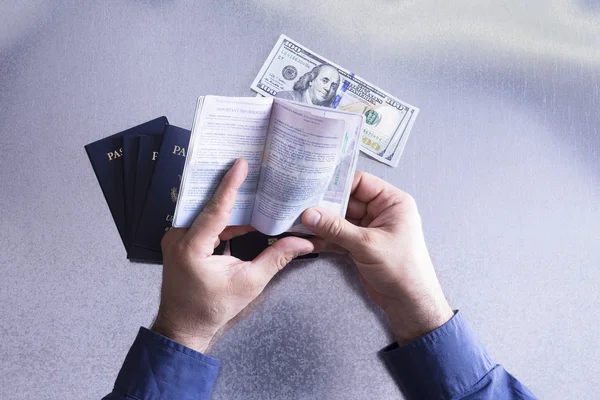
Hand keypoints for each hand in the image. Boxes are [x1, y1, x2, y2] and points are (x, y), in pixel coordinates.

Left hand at [153, 159, 313, 351]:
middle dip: (232, 188)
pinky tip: (244, 211)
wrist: (185, 325)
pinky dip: (224, 218)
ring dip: (230, 203)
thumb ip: (275, 258)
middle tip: (251, 167)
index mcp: (191, 246)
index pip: (216, 209)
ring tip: (252, 186)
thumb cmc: (212, 308)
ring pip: (207, 213)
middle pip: (210, 205)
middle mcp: (178, 237)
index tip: (241, 164)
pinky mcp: (181, 241)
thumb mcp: (248, 283)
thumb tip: (302, 242)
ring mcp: (177, 238)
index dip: (230, 185)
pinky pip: (204, 222)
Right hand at [302, 171, 452, 344]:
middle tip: (301, 207)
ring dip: (322, 224)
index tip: (314, 188)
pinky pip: (339, 236)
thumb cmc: (401, 269)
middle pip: (347, 201)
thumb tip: (309, 213)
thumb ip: (336, 228)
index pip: (360, 182)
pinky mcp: (360, 245)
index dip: (338, 185)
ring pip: (340, 219)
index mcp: (392, 202)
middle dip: (325, 206)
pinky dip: (325, 238)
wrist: (409, 302)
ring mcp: (369, 229)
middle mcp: (381, 212)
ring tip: (299, 223)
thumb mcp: (367, 244)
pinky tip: (308, 239)